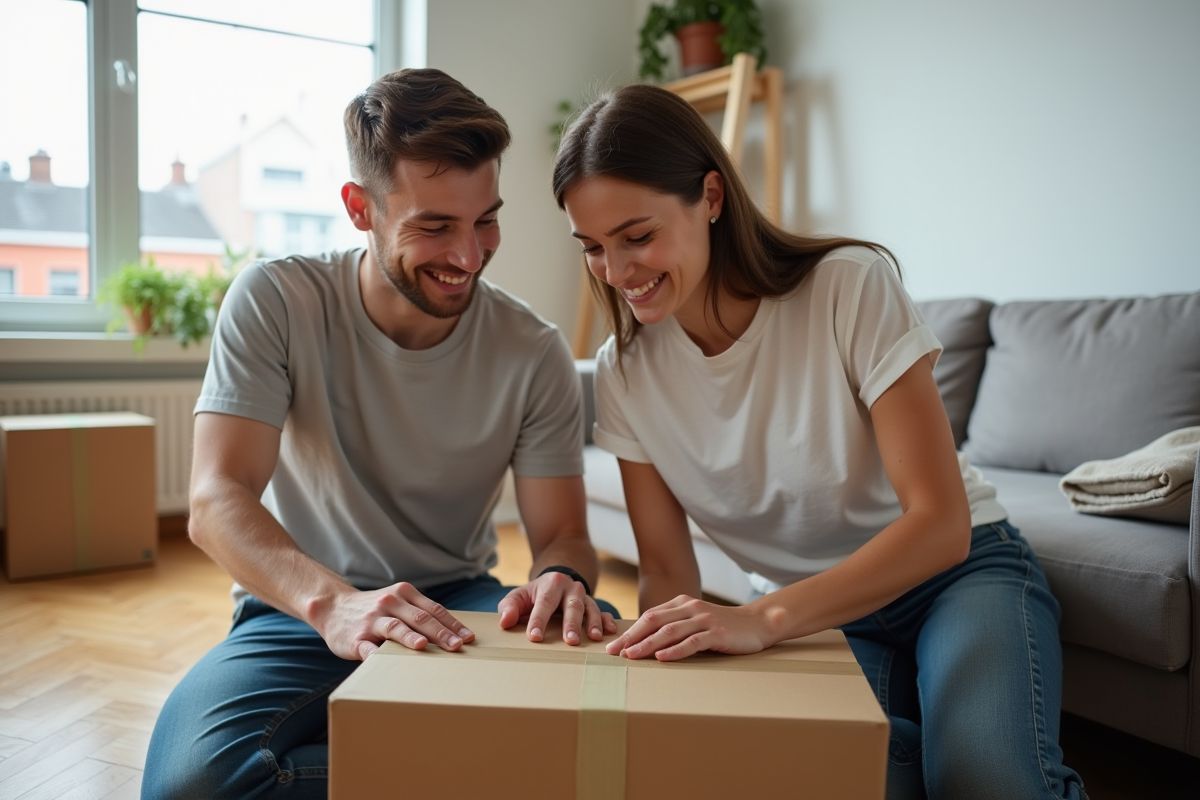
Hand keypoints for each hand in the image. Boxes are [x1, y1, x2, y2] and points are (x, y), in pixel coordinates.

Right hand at [314, 582, 475, 660]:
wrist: (332, 607)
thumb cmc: (374, 610)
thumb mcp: (397, 602)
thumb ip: (419, 612)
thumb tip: (453, 633)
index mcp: (404, 594)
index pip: (434, 609)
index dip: (453, 624)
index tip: (470, 638)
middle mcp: (389, 603)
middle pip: (420, 618)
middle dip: (441, 633)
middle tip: (458, 646)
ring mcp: (372, 620)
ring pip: (395, 627)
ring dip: (411, 637)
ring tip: (425, 646)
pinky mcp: (356, 638)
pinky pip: (368, 648)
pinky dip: (379, 655)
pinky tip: (388, 663)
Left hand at [497, 571, 617, 644]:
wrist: (555, 582)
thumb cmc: (534, 595)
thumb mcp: (519, 597)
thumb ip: (509, 607)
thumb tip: (505, 622)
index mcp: (550, 584)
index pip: (544, 603)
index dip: (538, 621)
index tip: (534, 637)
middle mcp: (570, 588)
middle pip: (572, 606)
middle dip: (571, 624)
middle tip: (570, 641)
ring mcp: (584, 596)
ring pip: (590, 609)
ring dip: (593, 623)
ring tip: (594, 638)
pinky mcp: (593, 605)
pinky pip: (603, 611)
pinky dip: (607, 620)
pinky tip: (611, 631)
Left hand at [604, 595, 773, 661]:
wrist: (757, 623)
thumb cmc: (722, 626)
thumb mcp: (696, 621)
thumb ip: (675, 626)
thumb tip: (645, 643)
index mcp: (681, 603)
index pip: (649, 617)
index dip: (630, 631)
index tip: (614, 646)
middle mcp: (690, 608)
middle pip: (654, 621)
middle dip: (632, 637)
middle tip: (614, 653)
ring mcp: (704, 619)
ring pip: (670, 631)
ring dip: (648, 644)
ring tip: (631, 656)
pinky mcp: (717, 633)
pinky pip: (693, 642)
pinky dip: (676, 650)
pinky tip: (662, 657)